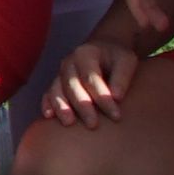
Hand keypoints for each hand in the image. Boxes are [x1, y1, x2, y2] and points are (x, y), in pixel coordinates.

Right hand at [29, 30, 144, 131]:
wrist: (103, 49)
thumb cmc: (117, 58)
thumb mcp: (126, 61)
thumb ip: (122, 77)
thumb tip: (116, 97)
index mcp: (86, 54)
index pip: (92, 78)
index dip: (103, 98)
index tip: (116, 115)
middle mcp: (69, 63)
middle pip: (72, 86)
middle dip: (82, 106)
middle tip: (93, 124)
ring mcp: (60, 73)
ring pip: (57, 90)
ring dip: (62, 107)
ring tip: (69, 123)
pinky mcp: (56, 84)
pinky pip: (48, 94)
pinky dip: (47, 104)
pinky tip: (49, 116)